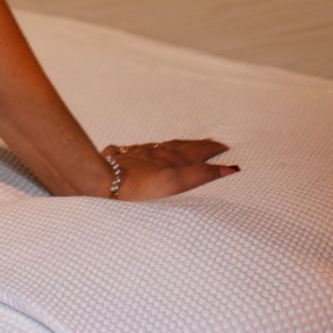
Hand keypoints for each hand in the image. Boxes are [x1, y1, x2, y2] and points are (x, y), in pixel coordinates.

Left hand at [103, 138, 238, 199]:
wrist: (102, 181)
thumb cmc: (139, 187)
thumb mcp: (175, 183)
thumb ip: (201, 175)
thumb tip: (229, 169)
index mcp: (173, 158)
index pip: (199, 150)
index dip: (214, 149)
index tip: (226, 148)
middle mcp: (158, 152)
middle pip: (184, 146)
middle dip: (200, 145)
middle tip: (212, 144)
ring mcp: (141, 153)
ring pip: (164, 147)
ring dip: (180, 147)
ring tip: (187, 147)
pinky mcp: (124, 157)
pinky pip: (144, 151)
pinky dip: (155, 151)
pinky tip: (150, 153)